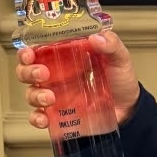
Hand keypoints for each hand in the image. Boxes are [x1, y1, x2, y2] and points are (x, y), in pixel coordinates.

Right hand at [16, 30, 140, 127]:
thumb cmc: (120, 80)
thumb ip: (112, 45)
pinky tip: (44, 118)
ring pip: (31, 93)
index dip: (28, 51)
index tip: (30, 53)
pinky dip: (37, 118)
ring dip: (34, 95)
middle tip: (42, 74)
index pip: (39, 50)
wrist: (129, 108)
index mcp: (67, 57)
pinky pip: (39, 116)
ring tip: (49, 98)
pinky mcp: (59, 114)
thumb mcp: (120, 58)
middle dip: (28, 71)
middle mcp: (57, 75)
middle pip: (27, 71)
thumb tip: (96, 37)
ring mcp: (56, 95)